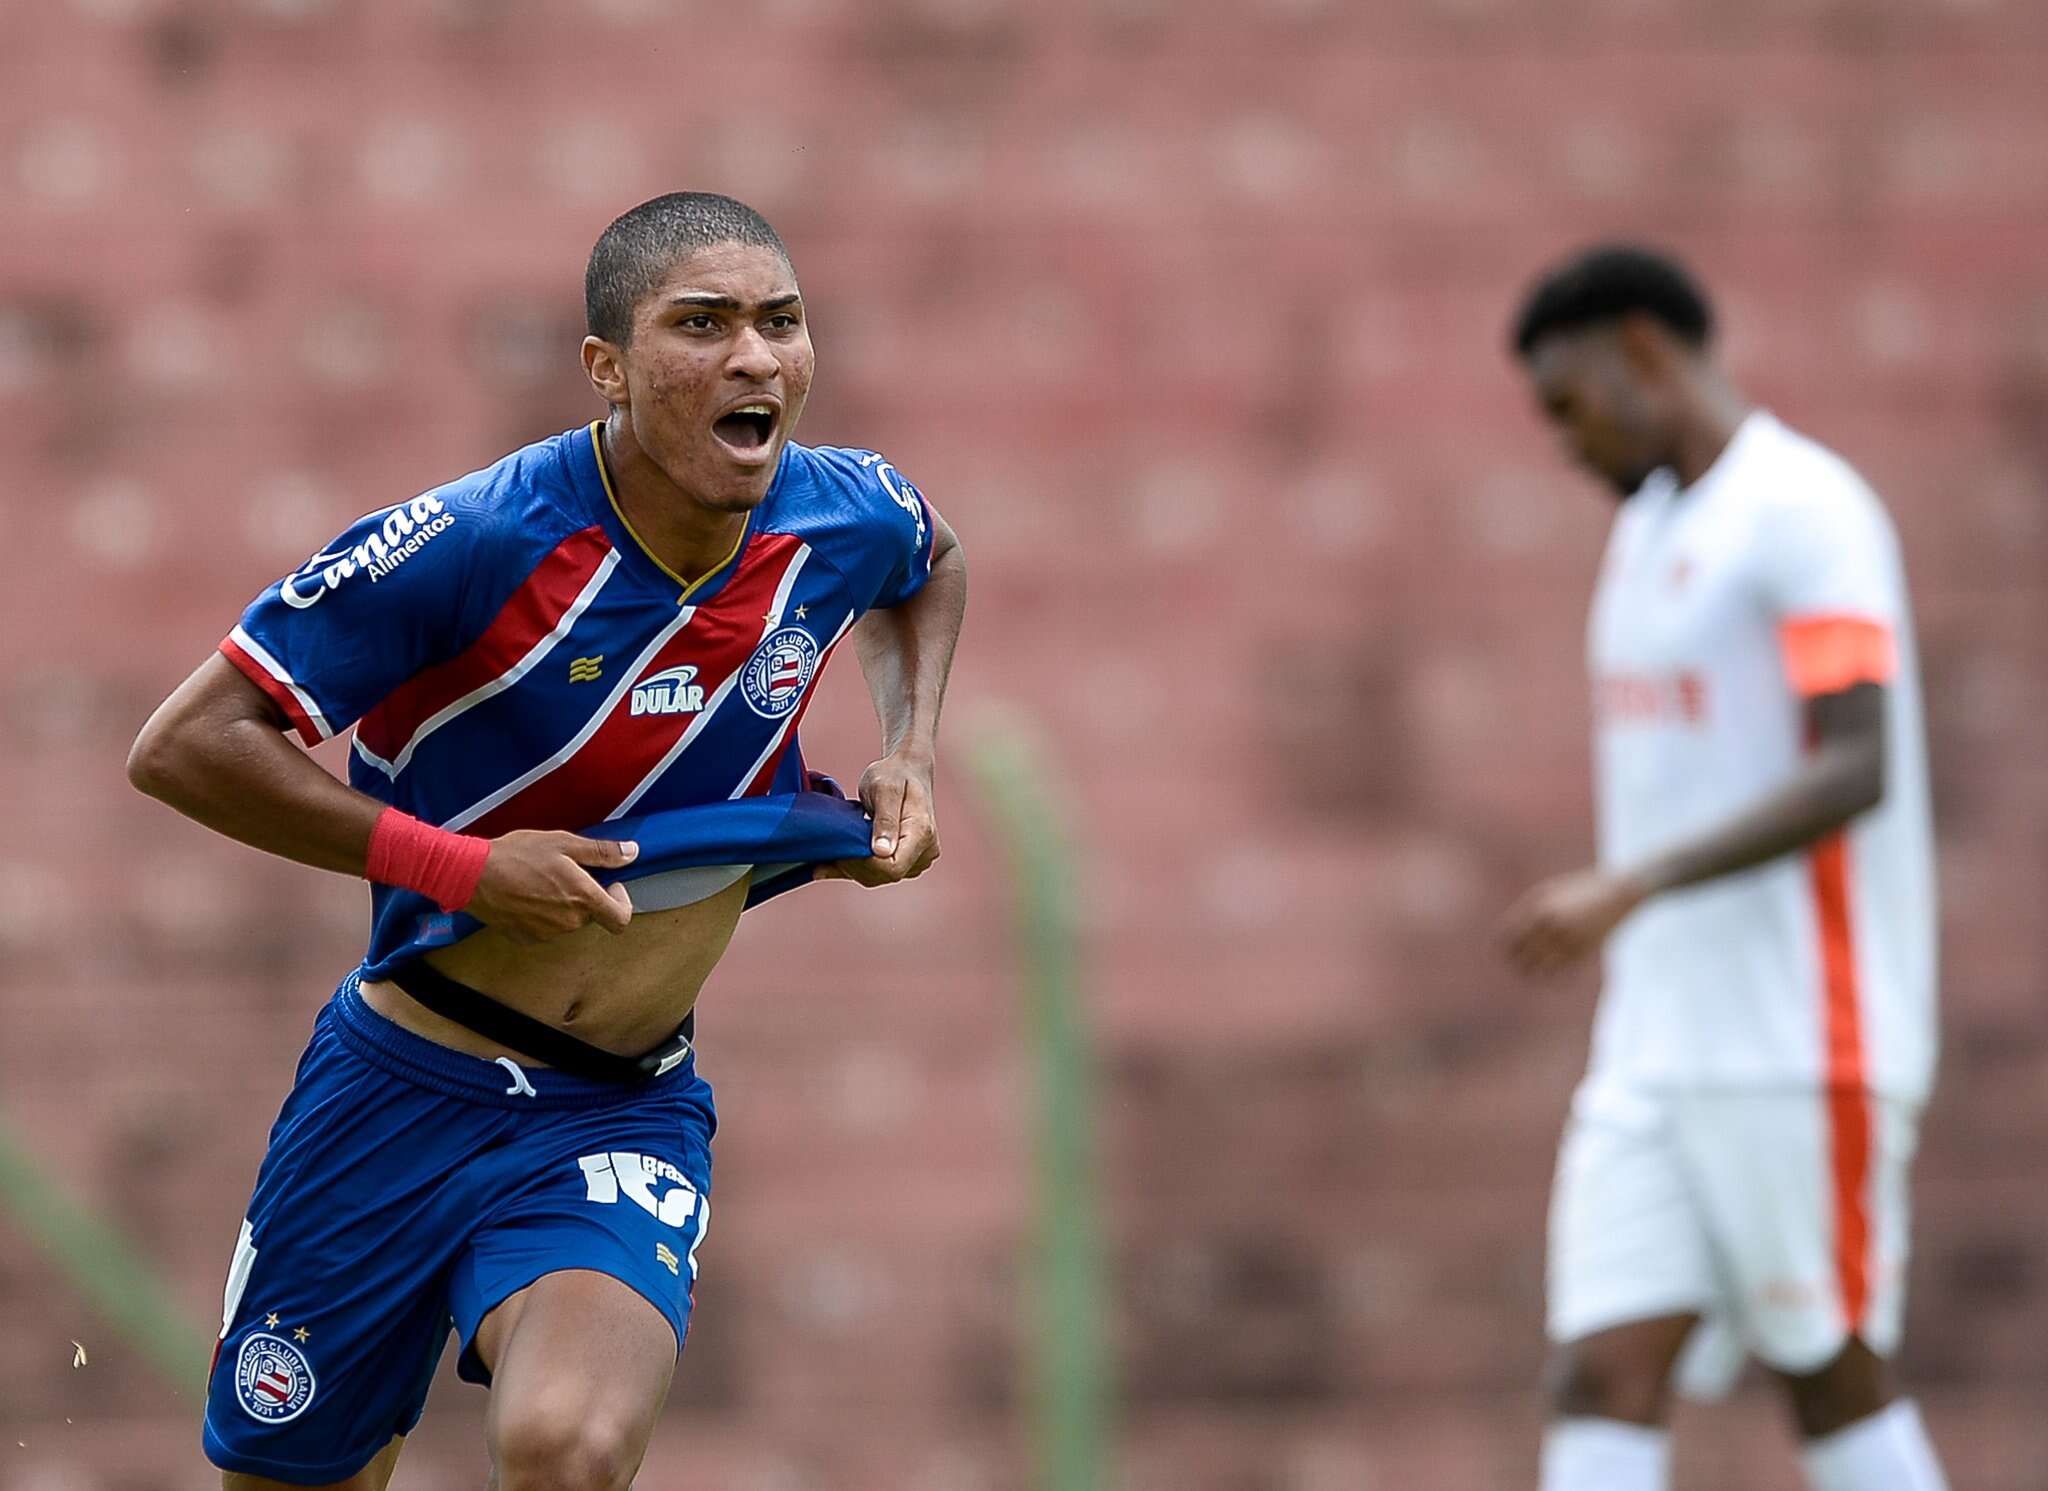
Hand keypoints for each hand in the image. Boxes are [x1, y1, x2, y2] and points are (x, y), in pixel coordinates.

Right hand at [465, 831, 637, 943]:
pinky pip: (545, 928)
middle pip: (592, 915)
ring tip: (541, 880)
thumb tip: (631, 853)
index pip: (621, 919)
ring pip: (568, 921)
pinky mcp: (526, 938)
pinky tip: (527, 894)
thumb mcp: (564, 843)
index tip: (611, 885)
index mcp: (583, 898)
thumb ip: (602, 852)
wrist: (472, 875)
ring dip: (563, 904)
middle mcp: (568, 922)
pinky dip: (542, 914)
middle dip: (586, 896)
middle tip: (566, 872)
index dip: (622, 903)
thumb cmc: (517, 855)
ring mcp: (547, 933)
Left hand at [817, 752, 939, 886]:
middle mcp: (925, 851)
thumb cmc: (893, 775)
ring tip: (828, 854)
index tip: (840, 850)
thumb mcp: (885, 789)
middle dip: (854, 867)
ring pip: (881, 877)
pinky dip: (856, 867)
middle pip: (885, 875)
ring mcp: (918, 858)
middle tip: (827, 850)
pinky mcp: (908, 860)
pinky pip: (880, 872)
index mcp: (922, 833)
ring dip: (853, 868)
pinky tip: (833, 862)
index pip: (892, 867)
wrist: (906, 771)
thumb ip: (885, 820)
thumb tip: (882, 852)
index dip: (863, 864)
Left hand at [1499, 867, 1648, 976]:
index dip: (1501, 947)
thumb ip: (1528, 907)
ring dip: (1530, 973)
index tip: (1500, 951)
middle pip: (1521, 954)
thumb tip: (1510, 928)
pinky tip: (1548, 977)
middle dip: (1514, 962)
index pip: (1508, 936)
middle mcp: (1551, 925)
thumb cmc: (1580, 889)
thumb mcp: (1550, 890)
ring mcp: (1568, 939)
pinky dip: (1551, 977)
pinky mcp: (1584, 951)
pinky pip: (1560, 972)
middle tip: (1512, 966)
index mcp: (1539, 908)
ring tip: (1527, 975)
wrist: (1619, 894)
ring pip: (1539, 968)